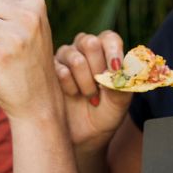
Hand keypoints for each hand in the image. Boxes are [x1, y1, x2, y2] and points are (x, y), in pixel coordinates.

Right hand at [54, 31, 132, 149]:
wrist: (85, 134)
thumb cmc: (106, 113)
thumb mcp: (120, 102)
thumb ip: (122, 85)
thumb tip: (119, 71)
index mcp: (106, 49)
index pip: (109, 38)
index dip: (113, 52)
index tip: (115, 70)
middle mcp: (85, 48)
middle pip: (90, 42)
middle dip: (97, 68)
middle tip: (100, 88)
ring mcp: (66, 57)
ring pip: (75, 58)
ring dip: (85, 82)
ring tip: (89, 96)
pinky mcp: (51, 69)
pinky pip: (60, 71)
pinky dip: (70, 87)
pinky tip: (73, 95)